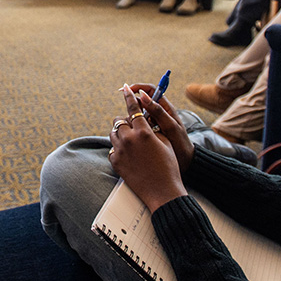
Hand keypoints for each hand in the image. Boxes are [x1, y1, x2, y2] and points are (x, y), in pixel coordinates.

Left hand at [109, 85, 187, 211]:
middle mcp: (129, 139)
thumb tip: (143, 118)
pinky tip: (129, 155)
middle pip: (119, 120)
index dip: (129, 96)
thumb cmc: (168, 165)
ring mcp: (120, 151)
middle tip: (133, 127)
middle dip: (125, 121)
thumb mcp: (165, 141)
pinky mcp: (115, 162)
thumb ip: (152, 127)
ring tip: (131, 142)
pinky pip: (112, 148)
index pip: (133, 107)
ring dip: (120, 134)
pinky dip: (119, 148)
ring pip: (113, 133)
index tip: (125, 88)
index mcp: (143, 132)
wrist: (162, 191)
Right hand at [127, 83, 193, 172]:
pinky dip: (133, 126)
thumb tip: (142, 95)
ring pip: (138, 113)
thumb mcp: (170, 126)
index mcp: (165, 107)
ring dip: (132, 116)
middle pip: (141, 101)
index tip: (126, 90)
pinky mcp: (149, 131)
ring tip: (130, 125)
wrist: (185, 161)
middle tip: (126, 112)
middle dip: (132, 103)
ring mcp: (153, 121)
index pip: (150, 90)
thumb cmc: (180, 143)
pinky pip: (138, 124)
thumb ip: (157, 111)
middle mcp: (158, 112)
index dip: (137, 87)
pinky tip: (131, 132)